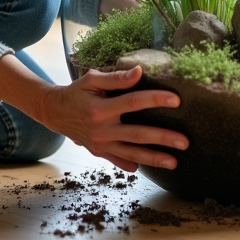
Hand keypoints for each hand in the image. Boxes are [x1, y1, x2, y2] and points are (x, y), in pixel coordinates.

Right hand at [37, 66, 187, 171]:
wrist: (54, 112)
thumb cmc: (76, 92)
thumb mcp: (91, 79)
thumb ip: (115, 78)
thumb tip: (138, 71)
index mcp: (100, 108)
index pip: (133, 102)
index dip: (155, 100)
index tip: (176, 100)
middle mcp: (102, 129)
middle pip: (137, 134)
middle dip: (162, 138)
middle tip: (185, 142)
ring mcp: (101, 144)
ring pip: (131, 153)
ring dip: (154, 158)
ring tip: (174, 162)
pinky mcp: (99, 152)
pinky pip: (119, 161)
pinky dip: (132, 166)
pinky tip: (147, 168)